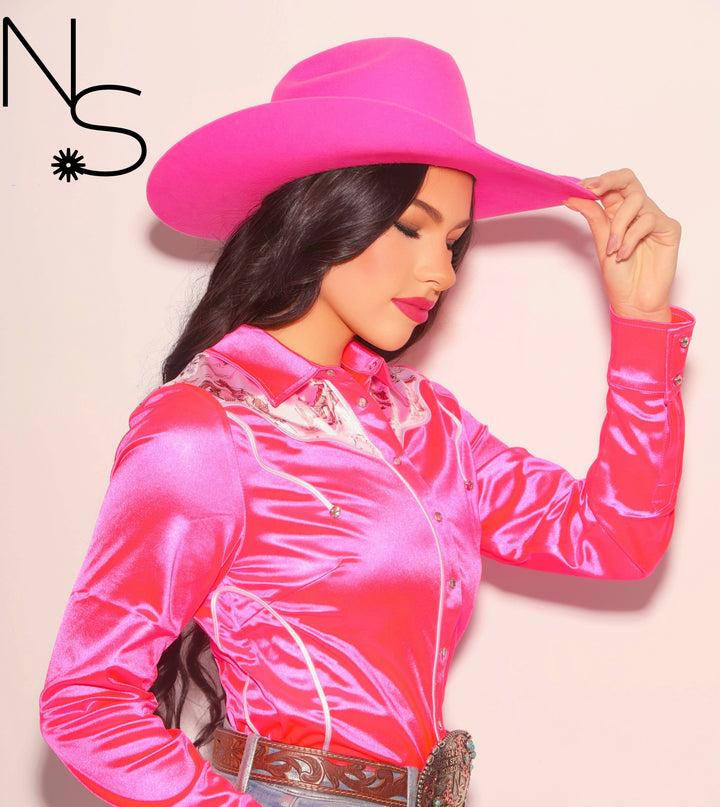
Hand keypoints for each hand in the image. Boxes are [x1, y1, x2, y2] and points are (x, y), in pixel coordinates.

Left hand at [564, 168, 679, 321]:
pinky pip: (649, 220)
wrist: (634, 300)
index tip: (578, 187)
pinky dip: (632, 237)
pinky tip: (624, 254)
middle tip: (591, 190)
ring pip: (635, 201)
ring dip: (618, 226)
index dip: (596, 182)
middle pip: (628, 179)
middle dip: (608, 180)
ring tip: (612, 249)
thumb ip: (592, 216)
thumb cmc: (619, 276)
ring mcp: (654, 219)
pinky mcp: (669, 229)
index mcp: (619, 213)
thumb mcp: (600, 242)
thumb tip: (572, 196)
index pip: (611, 186)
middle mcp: (637, 212)